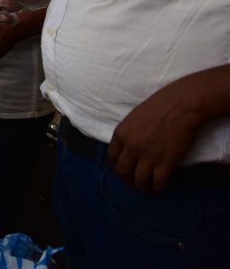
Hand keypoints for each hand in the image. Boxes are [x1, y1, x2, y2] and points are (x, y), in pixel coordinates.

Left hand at [109, 80, 204, 194]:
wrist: (181, 104)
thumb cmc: (160, 105)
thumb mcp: (134, 117)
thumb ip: (128, 132)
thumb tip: (127, 145)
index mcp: (121, 133)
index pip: (112, 158)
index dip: (117, 168)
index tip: (123, 172)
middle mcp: (131, 146)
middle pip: (123, 172)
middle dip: (128, 181)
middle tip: (135, 184)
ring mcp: (148, 154)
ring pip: (140, 180)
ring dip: (143, 188)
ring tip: (148, 190)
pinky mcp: (166, 160)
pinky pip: (158, 181)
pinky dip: (158, 188)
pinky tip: (160, 189)